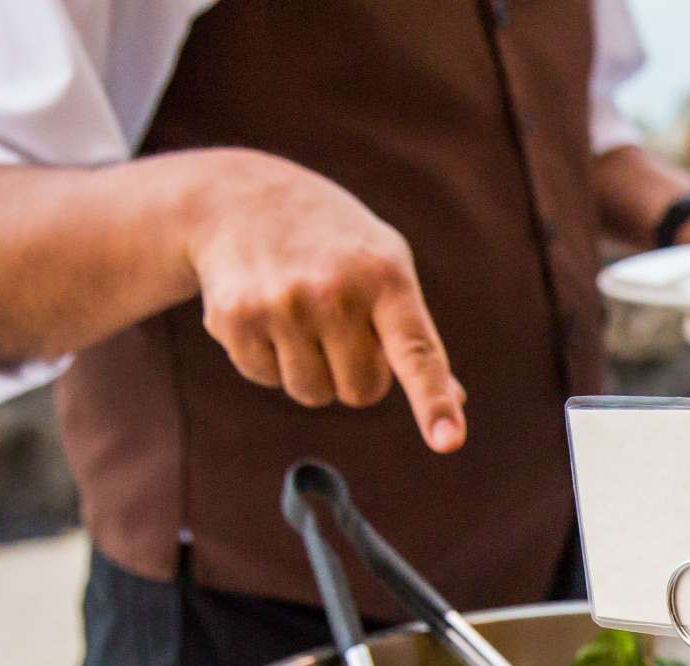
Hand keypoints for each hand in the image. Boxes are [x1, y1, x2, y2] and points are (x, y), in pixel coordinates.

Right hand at [183, 151, 465, 451]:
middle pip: (362, 392)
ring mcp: (281, 306)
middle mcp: (334, 292)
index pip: (417, 352)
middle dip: (354, 373)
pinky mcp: (234, 319)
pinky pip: (266, 379)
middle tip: (338, 324)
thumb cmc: (333, 244)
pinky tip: (263, 310)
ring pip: (313, 393)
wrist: (238, 198)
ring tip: (298, 313)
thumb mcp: (385, 268)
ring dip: (310, 369)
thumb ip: (416, 335)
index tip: (449, 442)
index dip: (433, 400)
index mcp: (386, 277)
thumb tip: (456, 401)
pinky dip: (268, 358)